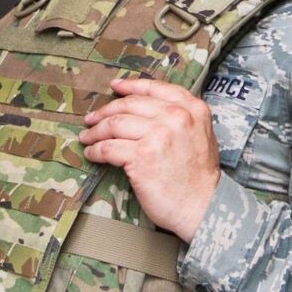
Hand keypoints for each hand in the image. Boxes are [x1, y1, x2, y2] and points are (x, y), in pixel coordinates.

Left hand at [79, 78, 221, 242]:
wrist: (203, 205)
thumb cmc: (200, 177)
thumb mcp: (202, 134)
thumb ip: (182, 117)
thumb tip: (149, 110)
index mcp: (192, 108)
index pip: (155, 88)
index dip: (131, 86)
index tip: (115, 87)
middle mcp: (176, 116)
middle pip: (130, 105)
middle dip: (106, 111)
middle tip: (92, 118)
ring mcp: (158, 134)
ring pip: (115, 124)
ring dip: (96, 131)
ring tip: (87, 137)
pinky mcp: (141, 156)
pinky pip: (108, 148)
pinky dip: (95, 151)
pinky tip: (91, 154)